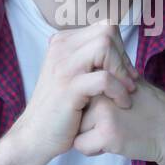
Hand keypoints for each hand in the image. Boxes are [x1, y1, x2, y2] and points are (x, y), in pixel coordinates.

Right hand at [2, 20, 139, 164]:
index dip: (120, 48)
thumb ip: (90, 60)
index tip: (125, 72)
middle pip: (106, 32)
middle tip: (129, 81)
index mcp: (62, 43)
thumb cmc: (60, 110)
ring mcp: (63, 67)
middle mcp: (60, 49)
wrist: (35, 136)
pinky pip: (104, 78)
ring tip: (128, 91)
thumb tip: (120, 50)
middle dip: (123, 56)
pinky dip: (119, 90)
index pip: (104, 28)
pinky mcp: (68, 87)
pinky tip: (122, 103)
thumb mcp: (73, 77)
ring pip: (105, 47)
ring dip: (123, 70)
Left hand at [73, 79, 164, 164]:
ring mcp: (103, 112)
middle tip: (114, 123)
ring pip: (75, 129)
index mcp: (104, 77)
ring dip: (90, 136)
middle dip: (88, 122)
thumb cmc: (151, 111)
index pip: (78, 96)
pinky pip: (80, 145)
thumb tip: (80, 81)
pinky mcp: (106, 132)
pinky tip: (115, 143)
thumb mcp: (128, 85)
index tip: (110, 111)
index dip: (89, 108)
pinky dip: (94, 149)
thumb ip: (105, 81)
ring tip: (116, 132)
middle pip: (75, 112)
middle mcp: (101, 91)